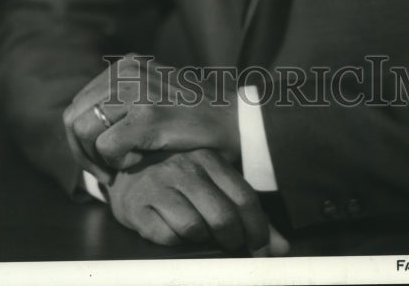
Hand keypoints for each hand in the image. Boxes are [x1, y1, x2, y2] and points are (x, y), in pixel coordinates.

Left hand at [93, 58, 239, 169]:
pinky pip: (107, 147)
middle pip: (74, 116)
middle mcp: (127, 71)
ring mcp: (137, 91)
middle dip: (80, 151)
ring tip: (119, 168)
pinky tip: (139, 161)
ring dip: (96, 159)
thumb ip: (122, 99)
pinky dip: (118, 163)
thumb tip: (82, 122)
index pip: (79, 102)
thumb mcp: (153, 92)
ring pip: (84, 131)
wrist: (235, 120)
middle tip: (101, 172)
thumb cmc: (194, 116)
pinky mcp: (148, 116)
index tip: (98, 159)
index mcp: (126, 65)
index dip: (80, 137)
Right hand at [106, 148, 288, 255]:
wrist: (127, 176)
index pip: (244, 196)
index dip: (258, 229)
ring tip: (199, 234)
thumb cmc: (178, 185)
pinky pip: (167, 237)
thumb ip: (247, 216)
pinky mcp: (138, 205)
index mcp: (208, 159)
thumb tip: (281, 248)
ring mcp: (159, 184)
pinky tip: (173, 231)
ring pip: (194, 228)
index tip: (263, 249)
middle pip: (222, 216)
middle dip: (232, 240)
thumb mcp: (213, 189)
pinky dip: (176, 242)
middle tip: (232, 246)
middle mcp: (184, 167)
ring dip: (202, 240)